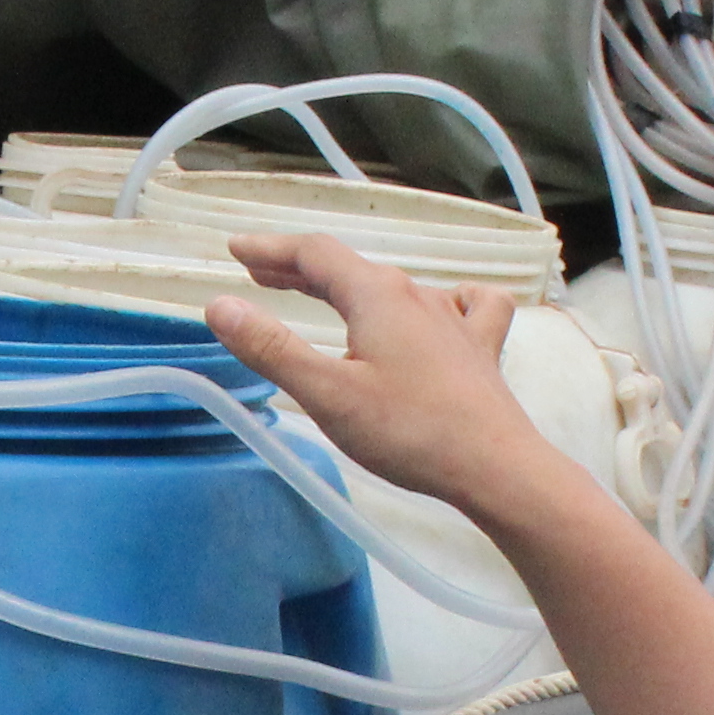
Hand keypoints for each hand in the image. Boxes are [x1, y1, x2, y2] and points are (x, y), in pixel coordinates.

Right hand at [202, 234, 550, 520]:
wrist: (494, 466)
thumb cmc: (408, 431)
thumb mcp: (326, 394)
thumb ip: (271, 349)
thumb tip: (219, 305)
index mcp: (376, 296)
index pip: (314, 253)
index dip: (270, 248)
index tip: (235, 249)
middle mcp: (416, 295)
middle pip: (351, 268)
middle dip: (301, 268)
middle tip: (260, 274)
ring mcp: (454, 319)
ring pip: (396, 288)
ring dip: (353, 287)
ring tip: (328, 298)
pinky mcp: (479, 348)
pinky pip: (464, 305)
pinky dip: (442, 301)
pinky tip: (444, 309)